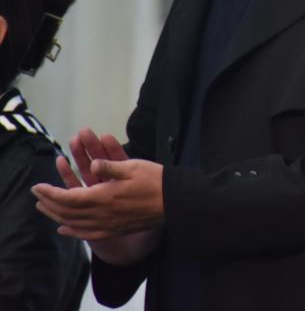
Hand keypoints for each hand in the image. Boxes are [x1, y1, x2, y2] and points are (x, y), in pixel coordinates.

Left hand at [32, 128, 164, 259]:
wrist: (174, 203)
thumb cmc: (156, 181)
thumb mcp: (133, 167)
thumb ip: (110, 166)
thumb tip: (93, 164)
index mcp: (104, 197)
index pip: (68, 197)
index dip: (50, 192)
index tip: (37, 186)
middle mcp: (102, 214)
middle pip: (67, 212)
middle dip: (49, 203)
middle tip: (36, 195)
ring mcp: (108, 224)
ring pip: (74, 224)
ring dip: (56, 216)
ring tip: (44, 209)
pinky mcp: (115, 229)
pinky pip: (87, 234)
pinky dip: (72, 231)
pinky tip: (64, 230)